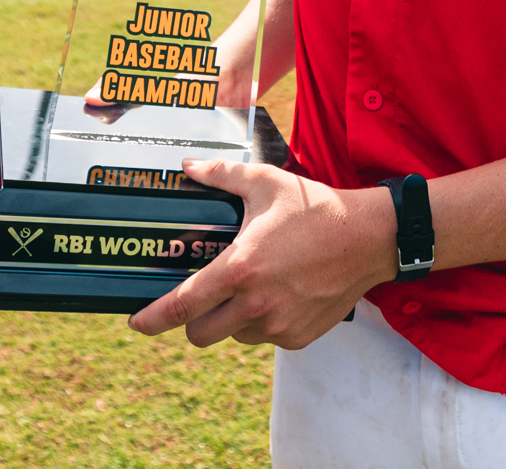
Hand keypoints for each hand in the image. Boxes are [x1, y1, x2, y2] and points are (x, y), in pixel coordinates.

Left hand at [128, 158, 396, 349]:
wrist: (369, 238)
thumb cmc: (315, 208)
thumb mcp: (265, 183)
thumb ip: (221, 175)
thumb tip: (187, 167)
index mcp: (239, 269)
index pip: (182, 306)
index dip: (153, 319)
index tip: (136, 323)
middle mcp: (255, 304)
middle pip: (201, 335)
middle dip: (194, 321)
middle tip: (203, 299)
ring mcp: (278, 325)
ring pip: (236, 336)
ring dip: (233, 320)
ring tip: (253, 286)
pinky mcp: (299, 337)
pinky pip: (267, 338)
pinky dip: (265, 323)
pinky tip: (281, 294)